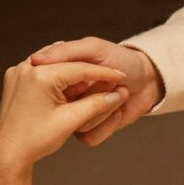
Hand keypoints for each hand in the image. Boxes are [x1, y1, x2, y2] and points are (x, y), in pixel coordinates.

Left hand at [0, 61, 129, 173]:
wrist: (8, 154)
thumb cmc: (37, 139)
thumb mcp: (71, 120)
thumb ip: (96, 104)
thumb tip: (118, 95)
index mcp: (40, 75)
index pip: (80, 69)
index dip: (105, 73)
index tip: (122, 77)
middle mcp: (25, 67)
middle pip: (67, 64)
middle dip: (89, 71)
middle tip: (112, 78)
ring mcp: (17, 72)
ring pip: (54, 66)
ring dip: (72, 73)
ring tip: (92, 82)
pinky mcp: (14, 79)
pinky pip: (41, 71)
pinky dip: (57, 76)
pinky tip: (68, 85)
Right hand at [27, 37, 164, 144]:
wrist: (148, 80)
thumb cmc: (121, 59)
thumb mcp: (94, 49)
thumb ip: (67, 52)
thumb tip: (35, 60)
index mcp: (58, 78)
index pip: (49, 86)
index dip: (71, 83)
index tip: (92, 77)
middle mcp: (63, 99)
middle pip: (62, 108)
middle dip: (92, 96)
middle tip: (112, 83)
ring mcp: (75, 118)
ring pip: (78, 124)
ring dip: (105, 108)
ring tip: (120, 92)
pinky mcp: (89, 132)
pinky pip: (90, 136)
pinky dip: (108, 124)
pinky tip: (119, 111)